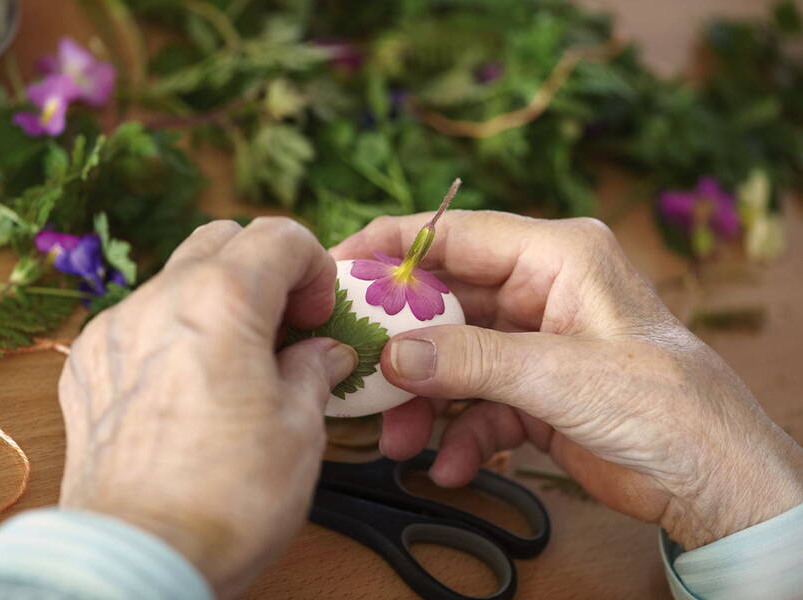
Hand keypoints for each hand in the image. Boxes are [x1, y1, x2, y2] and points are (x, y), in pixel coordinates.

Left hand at [58, 218, 356, 598]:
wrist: (137, 560)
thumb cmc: (227, 499)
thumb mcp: (300, 429)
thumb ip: (313, 370)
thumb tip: (321, 353)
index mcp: (219, 301)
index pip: (279, 236)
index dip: (315, 267)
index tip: (320, 315)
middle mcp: (157, 300)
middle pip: (221, 240)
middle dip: (264, 269)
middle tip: (286, 327)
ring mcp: (113, 331)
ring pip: (175, 277)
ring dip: (217, 300)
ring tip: (238, 361)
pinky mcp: (87, 366)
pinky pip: (138, 320)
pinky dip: (173, 331)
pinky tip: (189, 386)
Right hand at [333, 210, 802, 548]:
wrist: (712, 482)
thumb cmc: (666, 405)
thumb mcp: (560, 376)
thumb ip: (470, 361)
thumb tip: (392, 354)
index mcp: (557, 256)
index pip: (457, 235)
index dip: (394, 247)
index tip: (339, 266)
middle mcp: (541, 292)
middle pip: (446, 303)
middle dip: (402, 344)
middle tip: (355, 368)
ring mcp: (535, 344)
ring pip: (454, 360)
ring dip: (424, 402)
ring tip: (400, 441)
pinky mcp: (534, 392)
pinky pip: (477, 404)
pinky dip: (460, 434)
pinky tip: (455, 466)